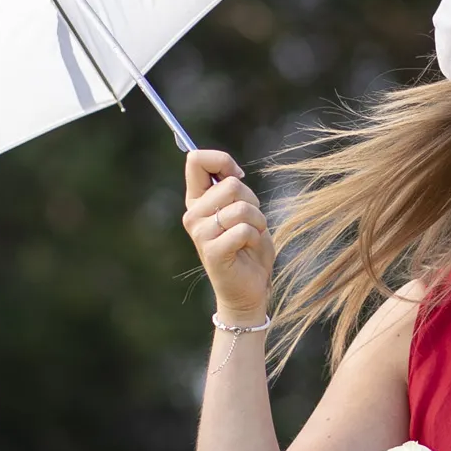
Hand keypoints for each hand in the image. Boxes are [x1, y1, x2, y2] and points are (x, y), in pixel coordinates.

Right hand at [181, 147, 271, 319]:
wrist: (249, 290)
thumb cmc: (248, 249)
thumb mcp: (241, 212)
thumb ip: (232, 192)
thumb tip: (231, 173)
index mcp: (197, 200)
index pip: (195, 160)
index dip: (222, 161)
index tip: (236, 176)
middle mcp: (193, 215)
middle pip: (230, 185)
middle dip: (252, 201)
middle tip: (251, 221)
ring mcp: (200, 234)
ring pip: (242, 208)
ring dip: (258, 222)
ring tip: (252, 237)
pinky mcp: (213, 251)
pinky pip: (244, 230)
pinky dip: (255, 238)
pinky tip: (248, 250)